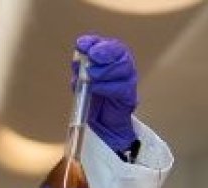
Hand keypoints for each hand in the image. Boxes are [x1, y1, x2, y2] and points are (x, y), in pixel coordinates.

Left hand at [73, 34, 137, 153]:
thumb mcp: (81, 82)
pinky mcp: (130, 96)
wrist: (103, 126)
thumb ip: (80, 70)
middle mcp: (121, 66)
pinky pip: (122, 88)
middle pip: (118, 50)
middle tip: (92, 56)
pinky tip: (96, 88)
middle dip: (104, 51)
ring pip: (123, 67)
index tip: (82, 45)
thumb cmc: (93, 101)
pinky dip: (107, 86)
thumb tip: (77, 60)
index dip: (93, 42)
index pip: (105, 43)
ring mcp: (128, 80)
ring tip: (91, 76)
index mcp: (109, 59)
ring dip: (105, 70)